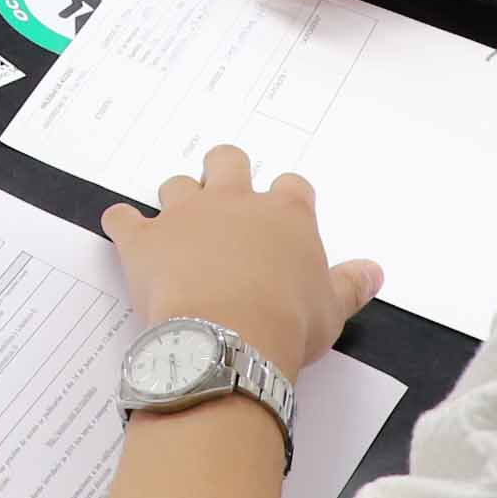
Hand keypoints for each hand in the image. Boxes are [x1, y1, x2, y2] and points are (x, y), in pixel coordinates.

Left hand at [102, 146, 380, 370]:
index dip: (285, 199)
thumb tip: (374, 271)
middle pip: (228, 160)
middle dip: (225, 172)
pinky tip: (122, 231)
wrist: (229, 337)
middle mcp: (234, 202)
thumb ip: (350, 284)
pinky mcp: (144, 239)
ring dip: (177, 200)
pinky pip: (123, 218)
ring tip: (179, 228)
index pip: (291, 186)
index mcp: (285, 214)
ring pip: (177, 184)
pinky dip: (122, 224)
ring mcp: (185, 215)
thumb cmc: (289, 322)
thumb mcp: (332, 308)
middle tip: (225, 201)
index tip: (281, 218)